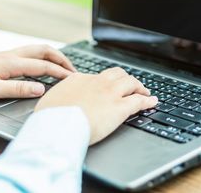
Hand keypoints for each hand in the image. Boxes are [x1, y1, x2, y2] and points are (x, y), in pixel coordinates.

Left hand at [0, 45, 74, 101]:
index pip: (44, 66)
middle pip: (45, 51)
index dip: (61, 72)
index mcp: (12, 63)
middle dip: (62, 59)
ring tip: (63, 66)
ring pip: (38, 49)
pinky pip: (30, 53)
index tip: (74, 79)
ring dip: (54, 56)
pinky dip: (43, 57)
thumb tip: (41, 88)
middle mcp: (12, 55)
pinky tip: (42, 66)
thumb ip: (18, 89)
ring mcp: (8, 55)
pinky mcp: (3, 58)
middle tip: (74, 70)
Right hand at [35, 68, 157, 144]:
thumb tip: (57, 101)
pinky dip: (147, 100)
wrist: (58, 126)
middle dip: (125, 78)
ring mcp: (110, 94)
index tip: (106, 88)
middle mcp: (96, 83)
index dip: (104, 83)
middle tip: (129, 85)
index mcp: (78, 80)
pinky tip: (152, 102)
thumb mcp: (48, 102)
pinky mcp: (120, 107)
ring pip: (131, 82)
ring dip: (139, 86)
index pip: (96, 77)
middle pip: (117, 74)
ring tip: (144, 91)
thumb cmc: (49, 119)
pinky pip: (139, 100)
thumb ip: (57, 98)